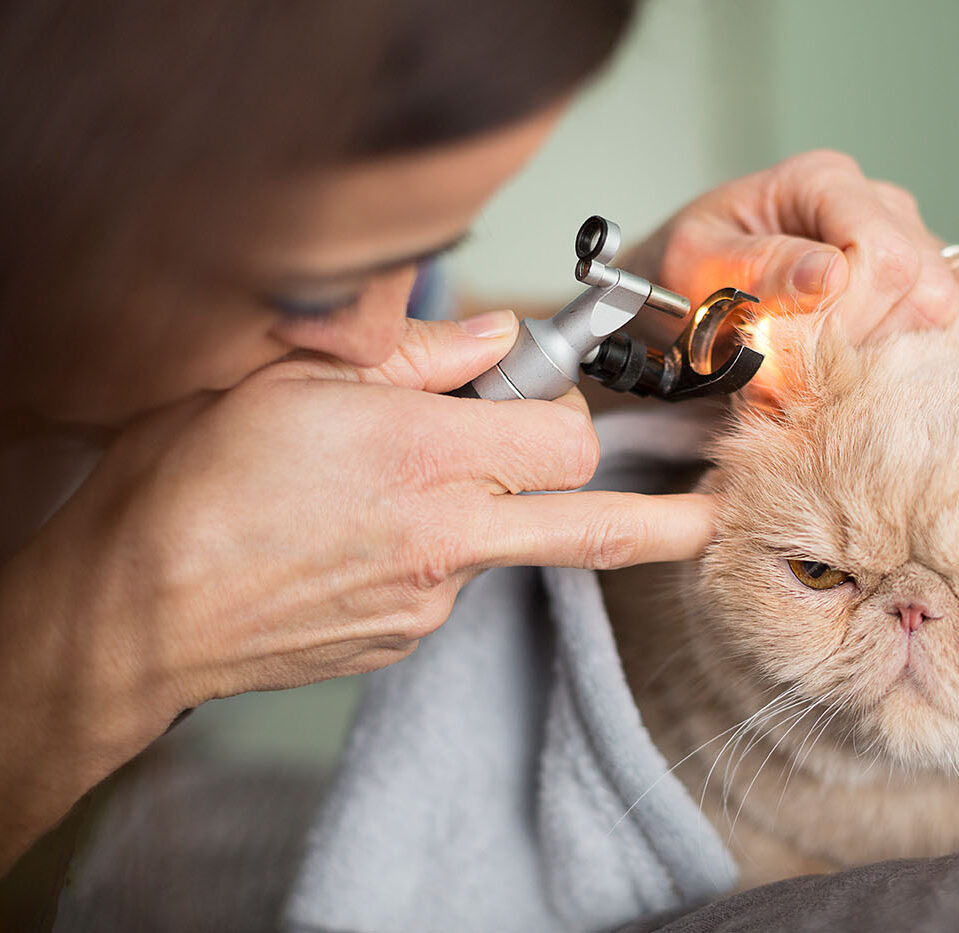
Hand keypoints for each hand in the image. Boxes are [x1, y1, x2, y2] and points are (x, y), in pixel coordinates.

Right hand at [0, 312, 710, 867]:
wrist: (135, 611)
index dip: (565, 407)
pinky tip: (356, 533)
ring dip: (483, 509)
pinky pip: (450, 583)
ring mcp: (431, 600)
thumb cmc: (190, 482)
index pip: (567, 436)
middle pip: (594, 526)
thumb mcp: (288, 378)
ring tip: (383, 485)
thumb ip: (411, 354)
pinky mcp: (406, 640)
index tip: (548, 391)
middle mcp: (446, 537)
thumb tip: (494, 338)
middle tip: (705, 511)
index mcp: (424, 456)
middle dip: (664, 519)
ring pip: (505, 545)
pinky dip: (431, 549)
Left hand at [629, 150, 958, 342]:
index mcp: (823, 182)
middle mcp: (881, 204)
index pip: (882, 257)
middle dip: (868, 346)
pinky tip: (875, 369)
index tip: (793, 357)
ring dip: (896, 356)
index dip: (847, 322)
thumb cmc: (683, 278)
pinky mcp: (931, 287)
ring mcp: (915, 243)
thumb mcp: (694, 268)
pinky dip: (931, 355)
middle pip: (929, 289)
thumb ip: (758, 270)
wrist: (683, 302)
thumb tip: (828, 275)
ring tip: (835, 368)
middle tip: (806, 370)